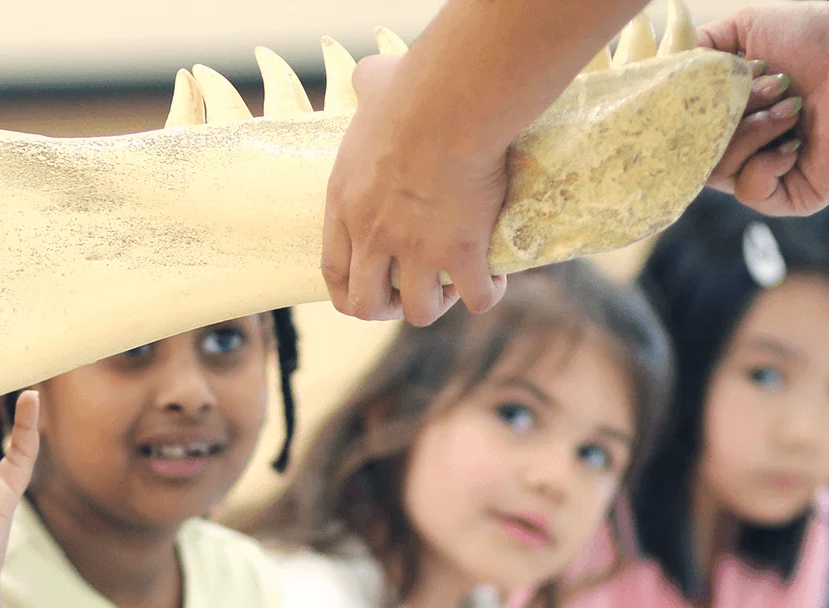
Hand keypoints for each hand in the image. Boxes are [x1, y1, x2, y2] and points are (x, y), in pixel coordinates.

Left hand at [322, 53, 507, 324]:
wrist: (450, 107)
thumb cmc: (411, 90)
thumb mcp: (373, 85)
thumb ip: (366, 87)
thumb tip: (371, 75)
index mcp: (345, 206)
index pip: (333, 270)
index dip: (350, 288)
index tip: (374, 283)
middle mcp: (374, 237)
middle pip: (366, 305)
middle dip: (389, 307)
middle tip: (413, 291)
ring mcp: (416, 250)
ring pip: (418, 311)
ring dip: (436, 304)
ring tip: (454, 285)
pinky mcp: (460, 253)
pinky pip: (475, 297)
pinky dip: (486, 294)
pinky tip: (495, 278)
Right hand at [699, 2, 828, 215]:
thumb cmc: (812, 36)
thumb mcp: (741, 29)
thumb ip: (695, 50)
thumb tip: (658, 75)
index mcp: (726, 117)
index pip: (682, 136)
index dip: (681, 119)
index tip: (693, 95)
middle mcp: (741, 148)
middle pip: (695, 155)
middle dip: (727, 117)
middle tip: (768, 84)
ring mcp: (766, 174)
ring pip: (721, 173)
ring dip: (751, 134)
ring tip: (790, 105)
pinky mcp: (792, 196)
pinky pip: (753, 192)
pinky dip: (766, 164)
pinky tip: (794, 141)